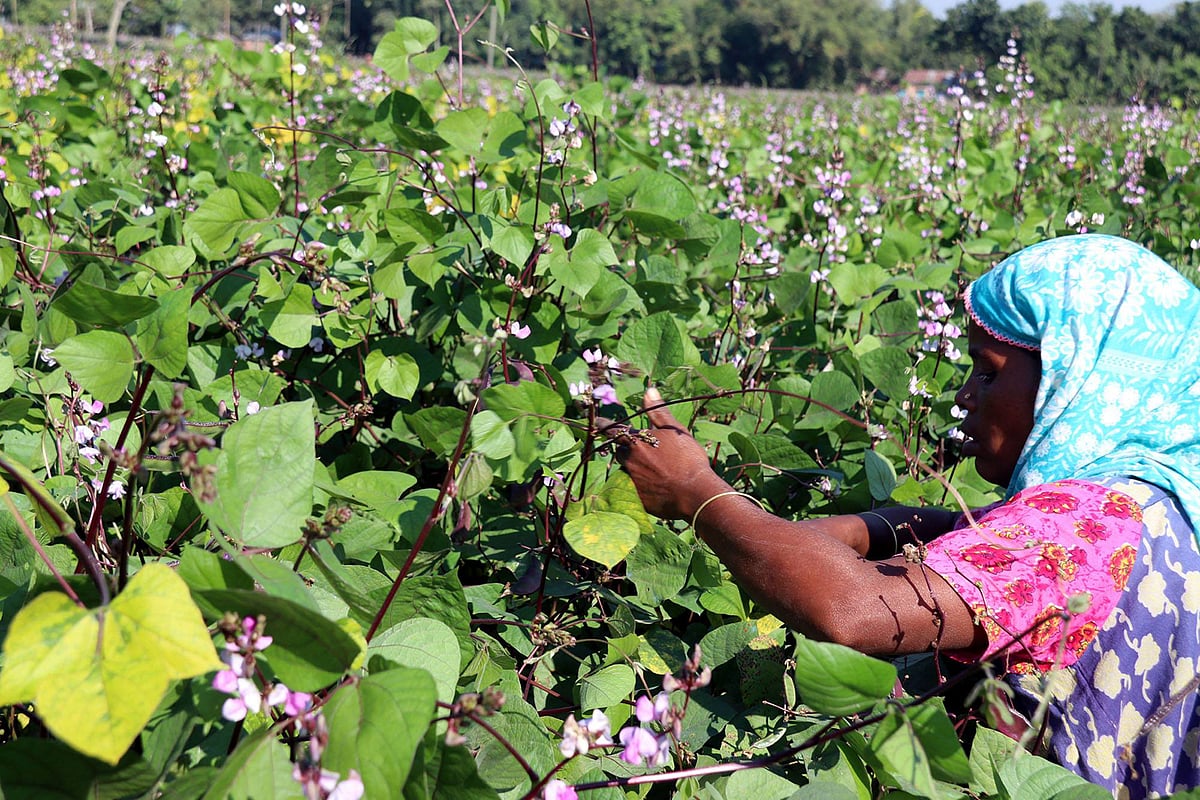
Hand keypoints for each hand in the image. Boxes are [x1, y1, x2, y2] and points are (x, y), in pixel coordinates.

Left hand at [606, 388, 730, 520]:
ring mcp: (631, 480)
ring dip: (635, 466)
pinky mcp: (636, 498)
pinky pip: (634, 488)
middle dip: (628, 449)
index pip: (612, 430)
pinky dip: (642, 484)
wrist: (695, 492)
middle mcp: (629, 460)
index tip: (597, 423)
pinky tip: (657, 485)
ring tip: (654, 468)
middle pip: (621, 451)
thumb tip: (649, 390)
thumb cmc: (687, 458)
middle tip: (643, 450)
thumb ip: (658, 411)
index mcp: (635, 441)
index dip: (604, 425)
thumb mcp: (674, 430)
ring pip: (627, 469)